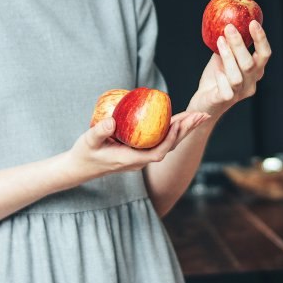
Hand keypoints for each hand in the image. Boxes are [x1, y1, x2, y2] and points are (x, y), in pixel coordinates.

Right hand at [64, 111, 209, 182]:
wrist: (80, 167)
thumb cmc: (84, 154)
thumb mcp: (88, 141)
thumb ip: (99, 132)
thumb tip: (112, 120)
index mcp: (131, 160)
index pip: (157, 153)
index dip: (169, 140)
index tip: (177, 124)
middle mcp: (141, 159)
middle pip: (170, 146)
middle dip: (186, 130)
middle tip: (201, 115)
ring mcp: (142, 156)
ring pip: (169, 143)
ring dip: (184, 129)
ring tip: (198, 116)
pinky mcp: (140, 150)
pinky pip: (161, 139)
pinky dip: (173, 129)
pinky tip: (179, 119)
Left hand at [191, 20, 270, 116]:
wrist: (204, 102)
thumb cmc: (216, 78)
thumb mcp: (223, 58)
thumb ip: (228, 45)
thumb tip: (228, 22)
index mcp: (255, 71)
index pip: (264, 55)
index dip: (261, 39)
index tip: (252, 23)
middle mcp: (250, 83)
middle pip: (250, 64)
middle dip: (240, 44)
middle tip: (229, 28)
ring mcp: (239, 93)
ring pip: (237, 76)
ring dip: (228, 57)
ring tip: (219, 41)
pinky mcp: (225, 101)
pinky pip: (226, 90)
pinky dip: (221, 78)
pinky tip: (216, 70)